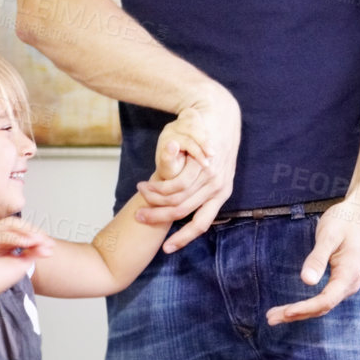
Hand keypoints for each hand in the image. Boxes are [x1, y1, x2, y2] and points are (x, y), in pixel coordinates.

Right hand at [0, 218, 54, 304]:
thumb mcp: (22, 263)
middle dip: (33, 230)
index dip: (37, 233)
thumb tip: (49, 245)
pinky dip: (14, 237)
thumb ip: (34, 252)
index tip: (50, 244)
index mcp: (5, 239)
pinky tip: (26, 243)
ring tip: (37, 240)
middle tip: (45, 240)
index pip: (23, 229)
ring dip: (25, 231)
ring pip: (8, 225)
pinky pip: (0, 235)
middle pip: (16, 223)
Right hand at [133, 91, 241, 253]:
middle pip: (185, 214)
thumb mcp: (208, 168)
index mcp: (221, 194)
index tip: (166, 249)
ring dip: (154, 201)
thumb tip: (180, 203)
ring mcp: (212, 176)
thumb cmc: (208, 140)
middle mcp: (219, 188)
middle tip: (139, 217)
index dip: (183, 239)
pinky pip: (176, 184)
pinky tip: (147, 185)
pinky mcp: (203, 164)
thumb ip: (196, 186)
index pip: (201, 224)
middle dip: (159, 218)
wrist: (216, 110)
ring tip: (140, 193)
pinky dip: (159, 188)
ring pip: (178, 200)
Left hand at [265, 199, 359, 323]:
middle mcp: (350, 285)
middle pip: (322, 307)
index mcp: (349, 274)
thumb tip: (307, 281)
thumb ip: (318, 258)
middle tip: (270, 318)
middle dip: (296, 314)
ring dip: (298, 313)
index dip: (306, 308)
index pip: (326, 300)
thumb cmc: (345, 221)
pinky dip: (305, 306)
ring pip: (321, 306)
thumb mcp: (329, 236)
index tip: (286, 311)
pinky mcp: (339, 283)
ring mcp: (346, 285)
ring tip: (273, 316)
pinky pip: (322, 300)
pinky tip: (290, 309)